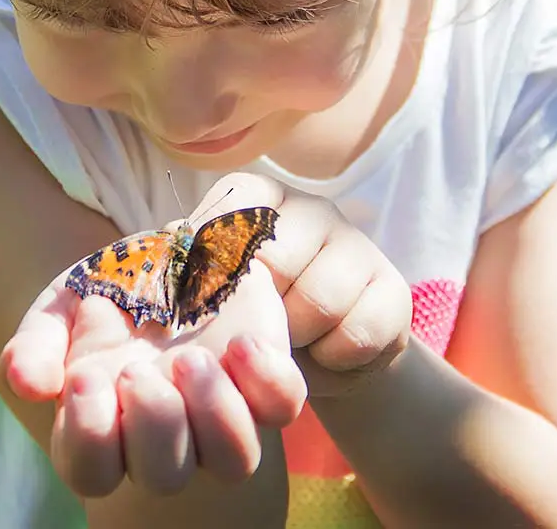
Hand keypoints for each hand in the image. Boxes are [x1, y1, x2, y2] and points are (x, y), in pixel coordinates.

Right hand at [0, 226, 306, 498]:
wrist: (174, 250)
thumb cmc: (112, 290)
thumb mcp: (62, 305)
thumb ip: (35, 344)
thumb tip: (31, 385)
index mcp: (104, 423)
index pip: (90, 472)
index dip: (90, 436)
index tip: (86, 376)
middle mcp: (165, 434)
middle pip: (163, 477)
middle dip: (153, 423)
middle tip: (140, 367)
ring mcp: (220, 413)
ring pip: (233, 461)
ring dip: (212, 414)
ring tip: (190, 359)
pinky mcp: (265, 383)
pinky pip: (281, 408)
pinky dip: (265, 380)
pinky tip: (241, 343)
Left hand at [202, 173, 413, 397]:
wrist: (321, 359)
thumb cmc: (251, 320)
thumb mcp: (211, 295)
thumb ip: (183, 270)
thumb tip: (163, 256)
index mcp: (255, 196)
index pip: (229, 211)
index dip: (218, 267)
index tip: (213, 299)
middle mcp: (310, 207)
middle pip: (275, 261)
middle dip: (259, 314)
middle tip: (255, 330)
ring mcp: (357, 243)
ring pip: (319, 300)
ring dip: (298, 340)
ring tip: (292, 341)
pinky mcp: (393, 288)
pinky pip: (357, 333)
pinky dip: (333, 359)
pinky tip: (326, 352)